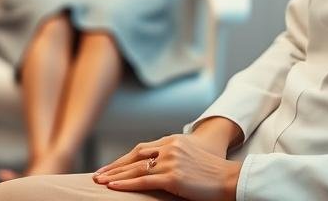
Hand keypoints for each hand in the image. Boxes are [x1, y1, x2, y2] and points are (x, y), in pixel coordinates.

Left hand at [92, 133, 241, 200]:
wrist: (229, 178)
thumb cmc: (212, 172)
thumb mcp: (190, 156)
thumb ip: (173, 156)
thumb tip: (157, 167)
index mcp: (173, 141)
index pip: (141, 149)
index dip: (123, 159)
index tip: (110, 167)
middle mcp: (169, 147)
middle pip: (134, 156)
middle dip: (114, 167)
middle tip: (97, 175)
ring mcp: (171, 161)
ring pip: (136, 169)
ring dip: (115, 176)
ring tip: (100, 181)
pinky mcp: (173, 176)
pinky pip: (144, 180)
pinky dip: (126, 184)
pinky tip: (114, 186)